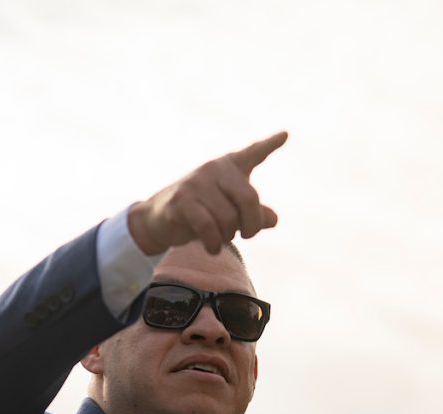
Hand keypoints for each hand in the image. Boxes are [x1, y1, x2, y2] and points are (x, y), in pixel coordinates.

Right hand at [128, 131, 287, 254]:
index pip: (252, 154)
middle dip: (252, 225)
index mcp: (228, 167)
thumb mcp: (229, 212)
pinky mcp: (182, 201)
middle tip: (247, 236)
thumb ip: (253, 214)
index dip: (269, 145)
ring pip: (228, 217)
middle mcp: (214, 169)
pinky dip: (213, 242)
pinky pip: (207, 226)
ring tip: (220, 241)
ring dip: (228, 237)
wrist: (157, 220)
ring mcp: (196, 183)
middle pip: (249, 199)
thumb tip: (273, 220)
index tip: (285, 135)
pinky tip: (212, 248)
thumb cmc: (198, 213)